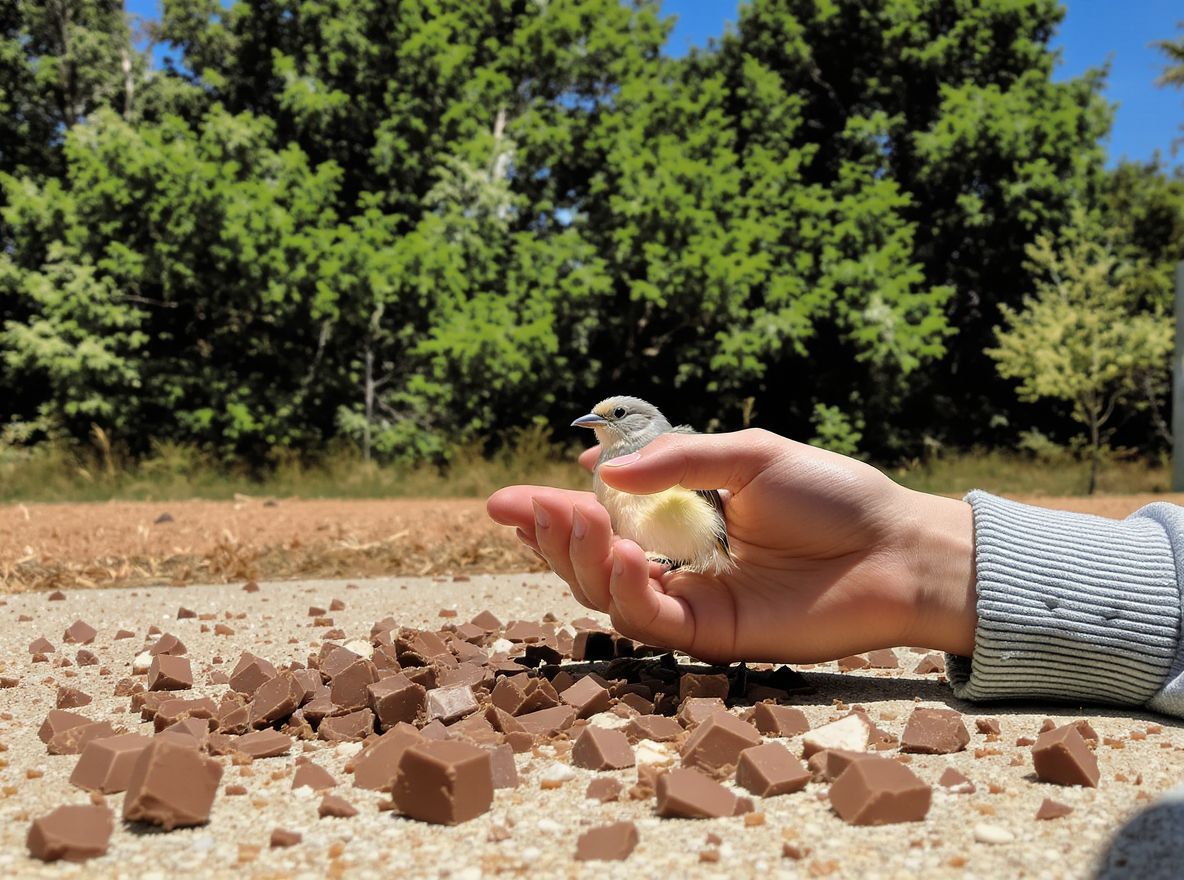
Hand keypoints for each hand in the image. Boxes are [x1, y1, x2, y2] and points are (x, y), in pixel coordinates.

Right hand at [486, 429, 975, 664]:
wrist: (895, 548)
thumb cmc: (832, 495)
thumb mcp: (750, 455)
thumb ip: (679, 460)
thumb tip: (602, 465)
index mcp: (681, 519)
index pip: (601, 519)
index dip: (551, 511)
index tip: (504, 500)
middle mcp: (678, 565)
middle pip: (591, 564)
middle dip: (554, 537)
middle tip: (535, 507)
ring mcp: (693, 604)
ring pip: (609, 598)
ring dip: (583, 561)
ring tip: (582, 522)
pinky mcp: (714, 638)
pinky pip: (652, 624)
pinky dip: (629, 593)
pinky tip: (626, 557)